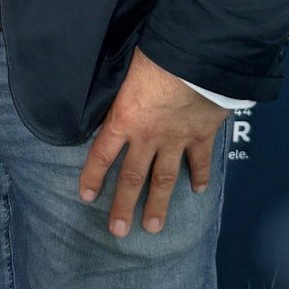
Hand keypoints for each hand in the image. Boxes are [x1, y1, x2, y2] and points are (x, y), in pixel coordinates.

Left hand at [77, 48, 230, 237]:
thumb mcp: (123, 72)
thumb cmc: (155, 57)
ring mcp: (176, 139)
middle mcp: (148, 137)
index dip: (92, 177)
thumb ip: (117, 91)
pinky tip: (198, 191)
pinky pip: (199, 161)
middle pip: (133, 177)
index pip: (101, 154)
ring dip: (158, 204)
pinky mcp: (201, 136)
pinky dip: (200, 176)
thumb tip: (109, 96)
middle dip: (124, 206)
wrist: (196, 58)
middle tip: (118, 231)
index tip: (86, 196)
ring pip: (164, 178)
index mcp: (124, 120)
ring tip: (153, 226)